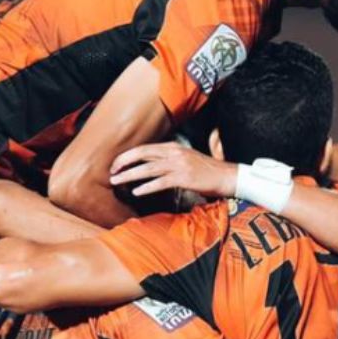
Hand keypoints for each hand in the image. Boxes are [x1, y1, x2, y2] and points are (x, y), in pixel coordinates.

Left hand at [109, 142, 236, 199]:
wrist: (226, 176)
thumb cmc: (206, 170)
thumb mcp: (186, 159)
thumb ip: (169, 159)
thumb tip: (150, 165)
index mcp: (173, 147)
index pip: (145, 148)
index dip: (128, 155)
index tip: (116, 163)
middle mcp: (174, 153)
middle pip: (142, 154)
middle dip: (124, 162)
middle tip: (111, 171)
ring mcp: (179, 165)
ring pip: (148, 168)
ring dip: (130, 175)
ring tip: (116, 181)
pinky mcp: (184, 178)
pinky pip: (161, 182)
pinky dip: (147, 187)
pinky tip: (136, 192)